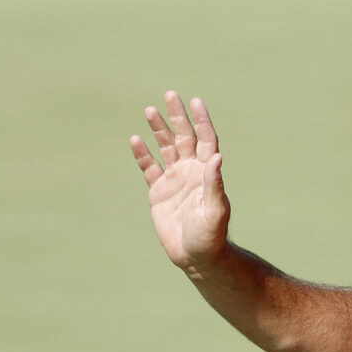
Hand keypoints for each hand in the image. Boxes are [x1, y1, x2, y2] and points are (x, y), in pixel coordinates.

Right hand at [130, 91, 229, 272]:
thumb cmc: (210, 236)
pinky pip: (149, 168)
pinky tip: (135, 139)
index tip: (195, 101)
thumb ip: (214, 184)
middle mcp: (192, 171)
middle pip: (184, 137)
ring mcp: (175, 180)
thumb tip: (216, 156)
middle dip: (177, 117)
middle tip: (170, 94)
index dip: (201, 120)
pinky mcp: (159, 192)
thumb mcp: (215, 211)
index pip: (205, 139)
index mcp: (207, 172)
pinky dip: (143, 154)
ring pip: (166, 148)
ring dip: (159, 130)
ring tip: (150, 110)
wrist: (196, 257)